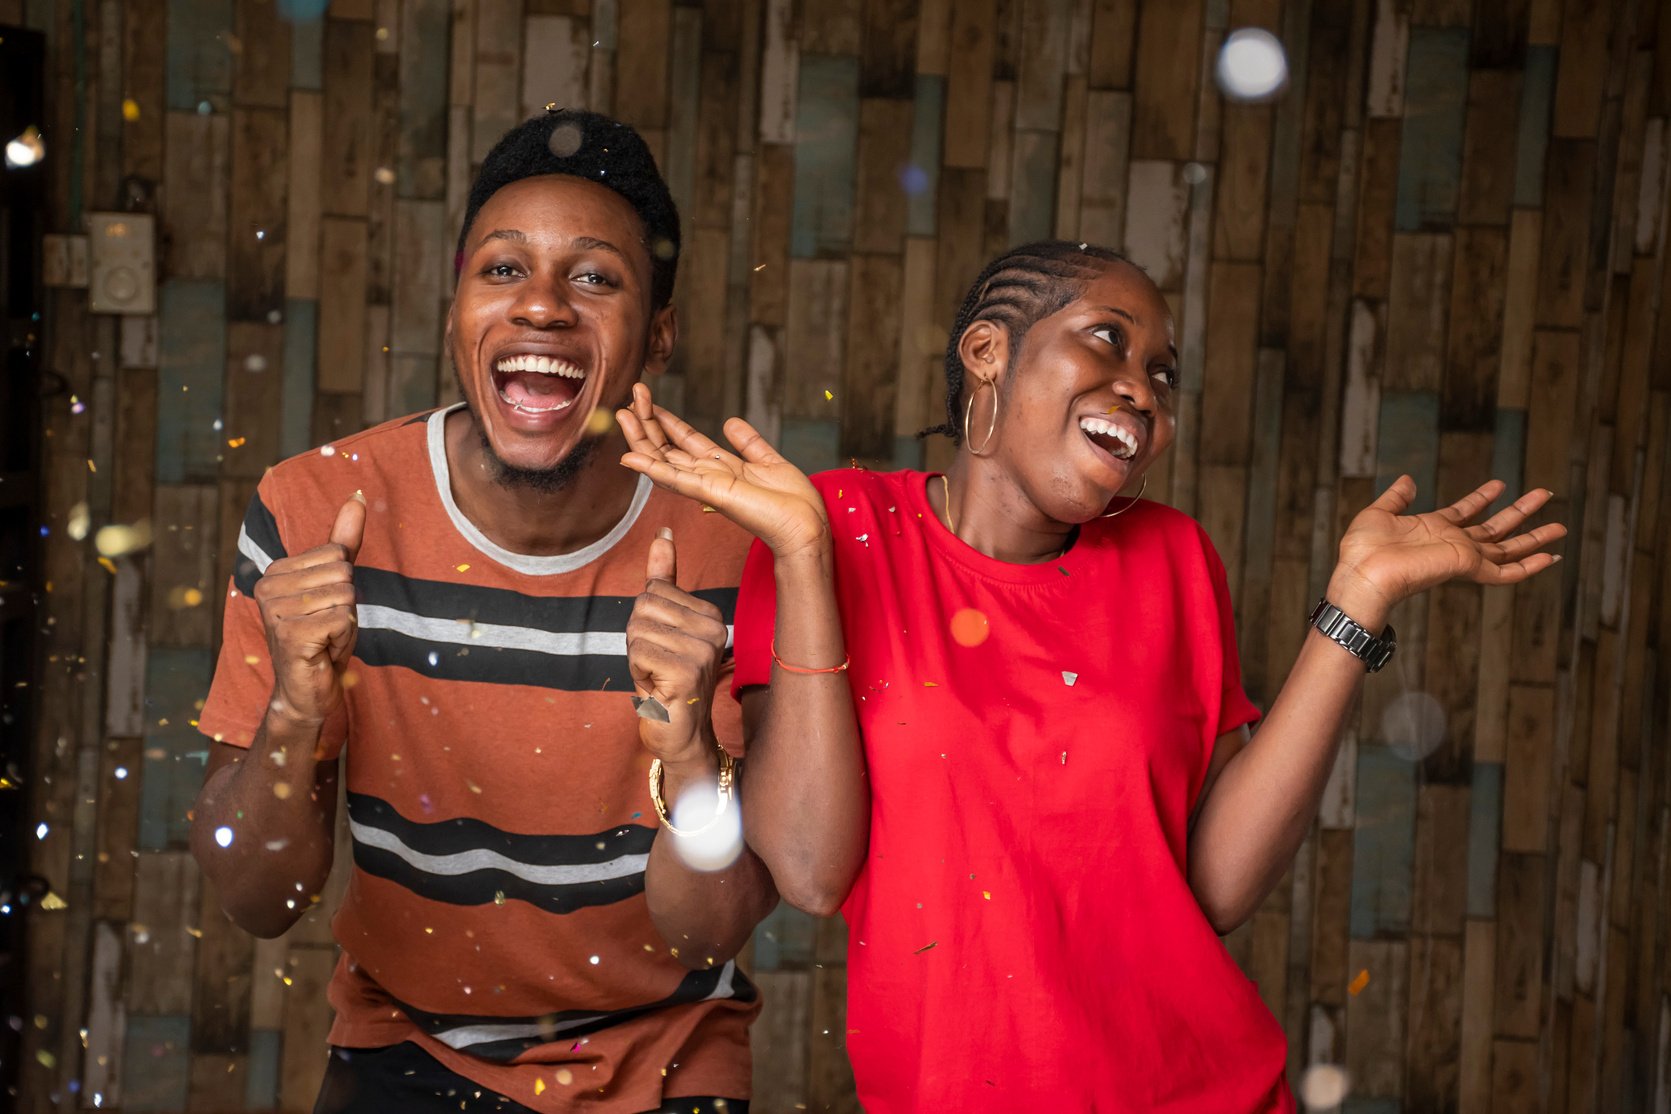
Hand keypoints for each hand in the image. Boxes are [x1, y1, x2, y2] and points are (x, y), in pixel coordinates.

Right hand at [254, 493, 364, 727]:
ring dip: (346, 623)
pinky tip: (324, 650)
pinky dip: (344, 638)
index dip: (344, 585)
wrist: (308, 688)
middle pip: (343, 574)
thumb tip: (357, 496)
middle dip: (347, 605)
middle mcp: (268, 587)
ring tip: (325, 639)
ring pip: (345, 597)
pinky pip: (344, 620)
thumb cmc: (323, 635)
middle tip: (327, 627)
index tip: (325, 608)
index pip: (337, 554)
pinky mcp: (291, 634)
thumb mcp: (335, 584)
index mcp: (276, 571)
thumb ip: (343, 541)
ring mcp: (276, 611)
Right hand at [618, 383, 827, 559]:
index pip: (685, 441)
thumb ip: (748, 442)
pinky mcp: (711, 493)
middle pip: (668, 449)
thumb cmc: (793, 502)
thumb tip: (730, 421)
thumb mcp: (769, 461)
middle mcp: (709, 476)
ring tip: (622, 415)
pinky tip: (630, 457)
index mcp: (722, 468)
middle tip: (630, 398)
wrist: (806, 526)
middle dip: (648, 423)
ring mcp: (707, 486)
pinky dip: (652, 468)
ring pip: (664, 460)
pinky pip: (676, 480)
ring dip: (642, 439)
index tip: (648, 399)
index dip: (666, 420)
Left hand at [626, 527, 729, 765]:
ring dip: (636, 658)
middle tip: (656, 665)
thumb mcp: (662, 625)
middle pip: (643, 606)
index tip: (662, 649)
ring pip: (638, 629)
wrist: (679, 734)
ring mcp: (704, 650)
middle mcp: (714, 628)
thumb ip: (663, 579)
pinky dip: (637, 672)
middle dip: (637, 638)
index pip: (653, 590)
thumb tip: (662, 533)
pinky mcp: (688, 671)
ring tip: (657, 677)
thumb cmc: (666, 680)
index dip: (645, 622)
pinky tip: (656, 688)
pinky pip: (638, 652)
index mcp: (710, 613)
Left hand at [1332, 476, 1565, 617]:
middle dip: (1521, 511)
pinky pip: (1505, 572)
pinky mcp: (1468, 568)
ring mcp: (1463, 557)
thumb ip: (1397, 497)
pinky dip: (1529, 566)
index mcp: (1433, 529)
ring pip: (1508, 549)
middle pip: (1495, 528)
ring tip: (1562, 526)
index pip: (1465, 512)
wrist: (1363, 573)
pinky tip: (1551, 557)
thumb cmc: (1363, 549)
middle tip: (1545, 494)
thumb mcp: (1379, 513)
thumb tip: (1408, 480)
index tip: (1499, 485)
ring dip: (1535, 537)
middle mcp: (1453, 544)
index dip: (1482, 497)